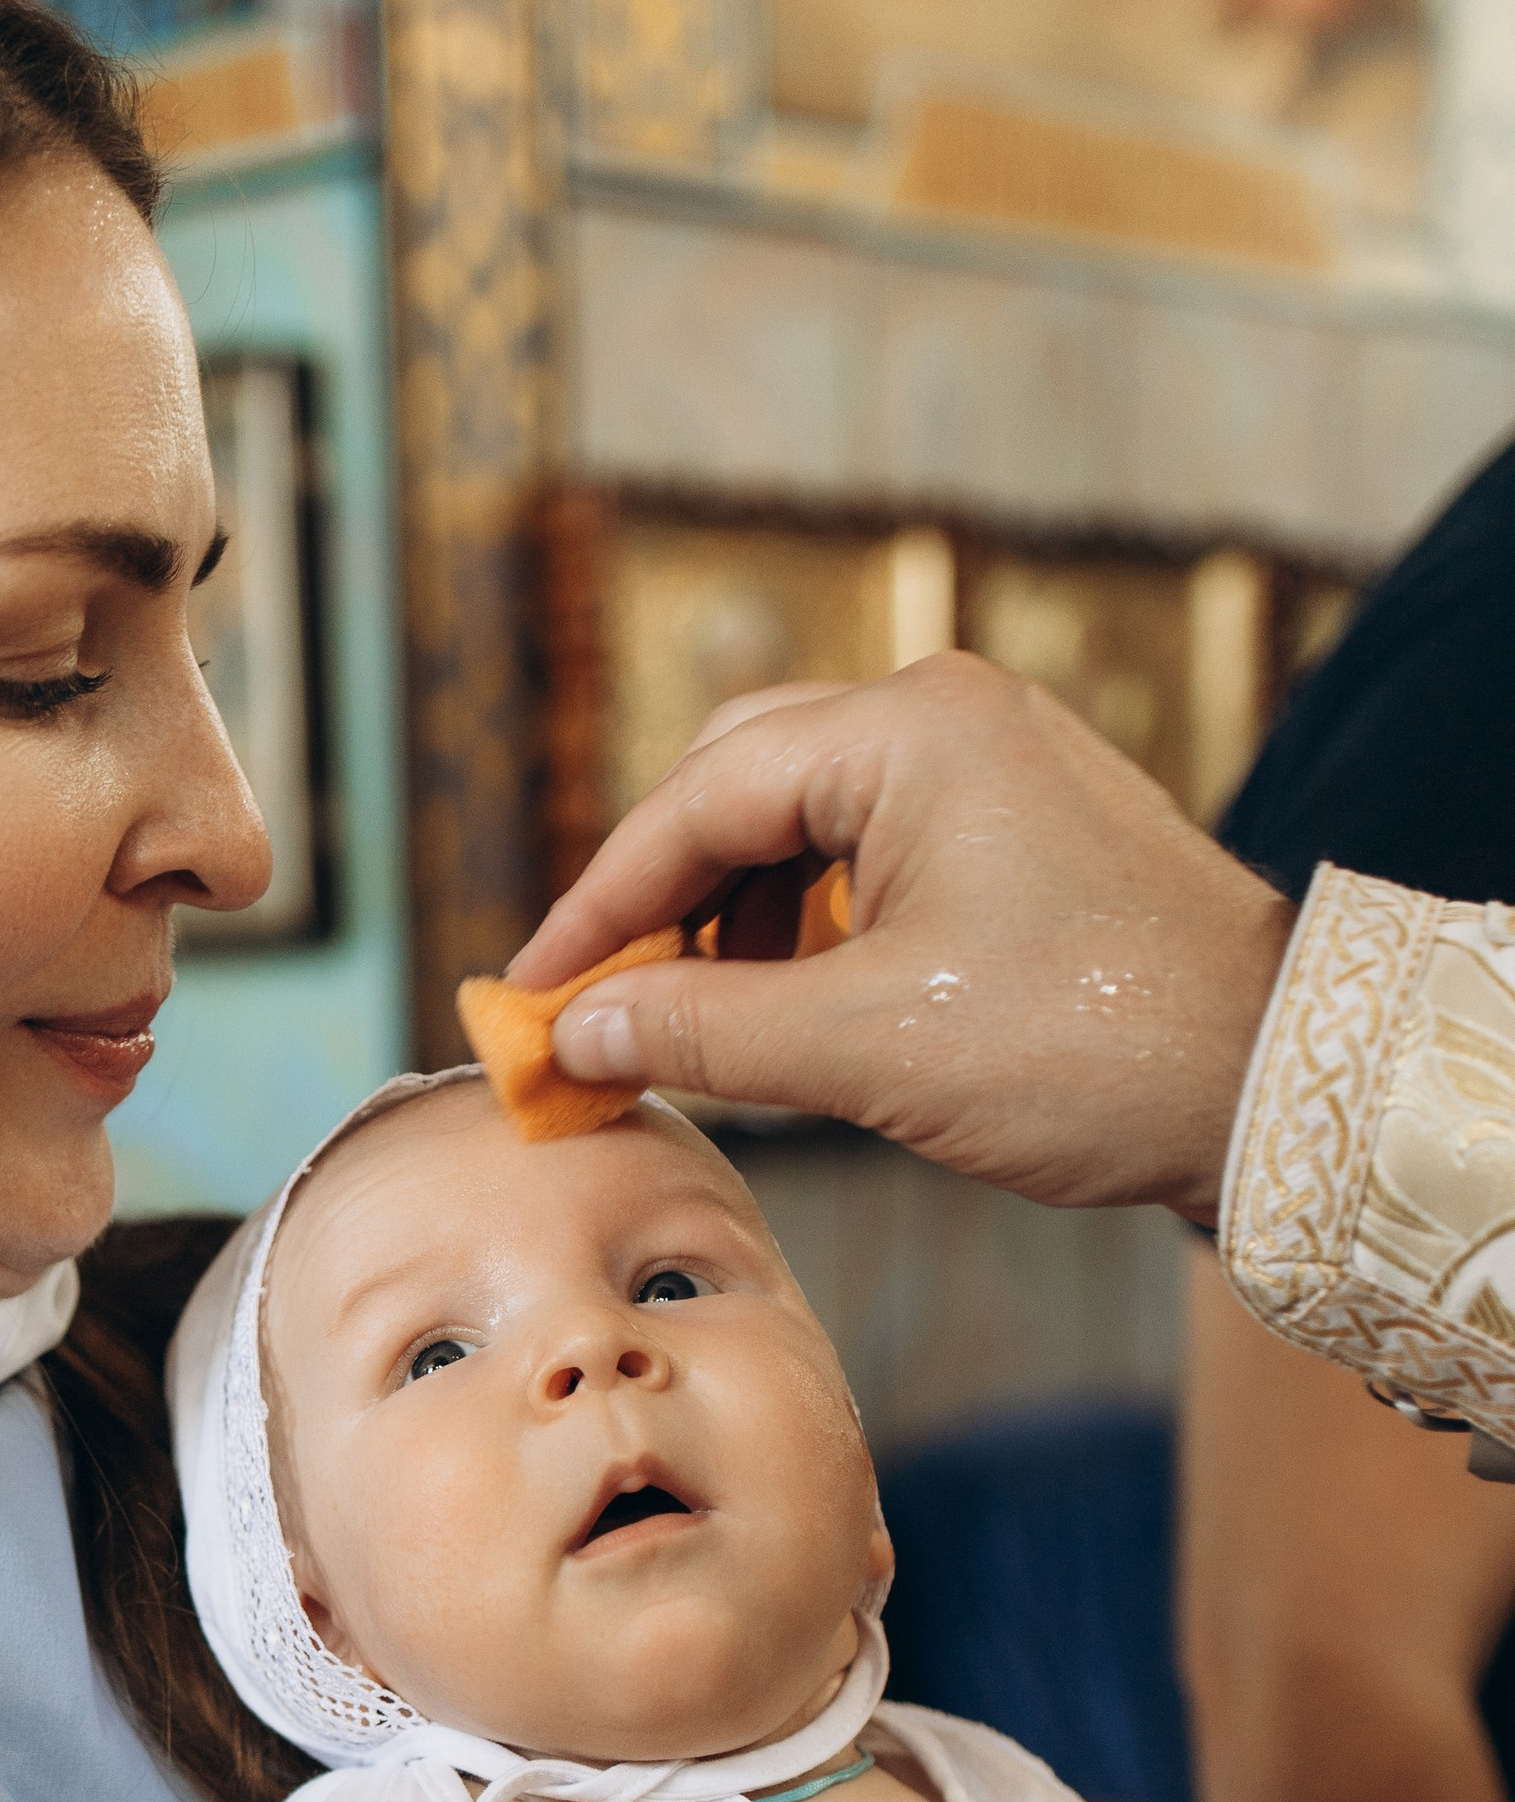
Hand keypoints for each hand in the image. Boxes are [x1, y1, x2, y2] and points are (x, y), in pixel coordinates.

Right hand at [499, 654, 1291, 1219]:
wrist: (1273, 1084)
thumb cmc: (1086, 1048)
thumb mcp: (862, 1047)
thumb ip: (697, 1030)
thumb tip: (577, 1032)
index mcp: (908, 729)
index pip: (696, 801)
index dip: (596, 907)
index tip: (529, 994)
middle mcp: (948, 716)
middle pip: (739, 785)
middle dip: (658, 900)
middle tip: (594, 1004)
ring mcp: (993, 766)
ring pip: (803, 823)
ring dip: (729, 923)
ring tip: (683, 1026)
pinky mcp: (1021, 830)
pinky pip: (871, 855)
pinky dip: (804, 929)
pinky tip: (778, 1011)